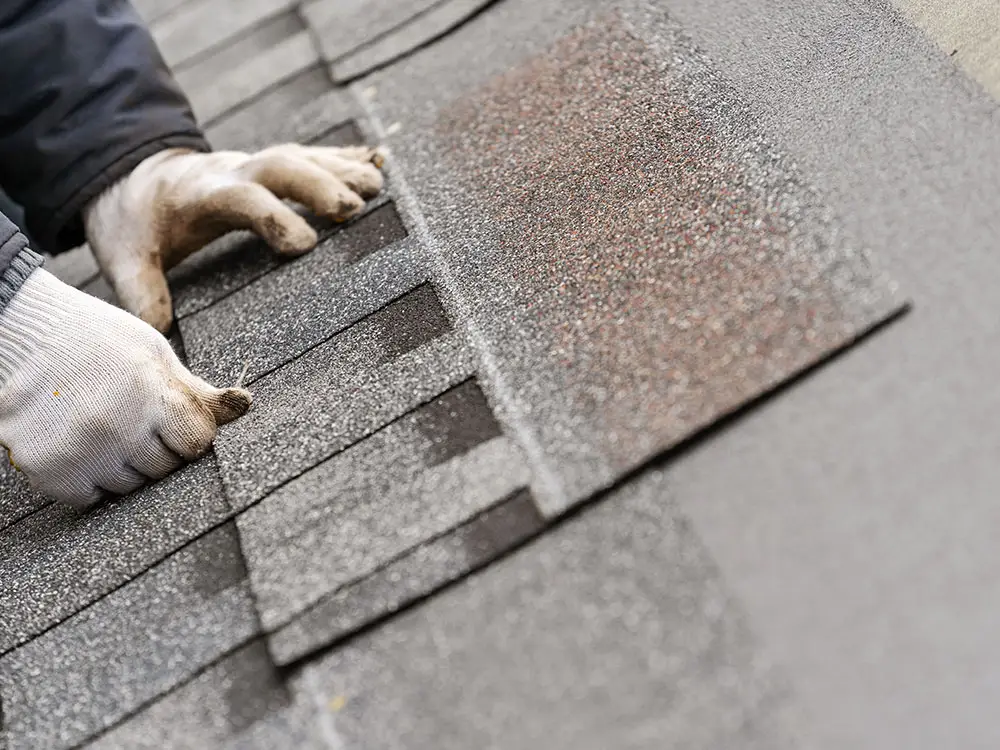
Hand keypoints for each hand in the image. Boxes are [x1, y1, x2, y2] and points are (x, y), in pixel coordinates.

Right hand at [0, 268, 250, 505]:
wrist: (23, 335)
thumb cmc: (102, 344)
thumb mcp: (156, 356)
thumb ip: (199, 392)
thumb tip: (248, 405)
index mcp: (150, 394)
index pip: (198, 443)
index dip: (189, 431)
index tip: (172, 417)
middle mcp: (115, 426)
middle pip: (165, 468)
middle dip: (157, 447)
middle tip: (130, 416)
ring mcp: (78, 452)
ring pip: (130, 486)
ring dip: (123, 465)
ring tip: (102, 425)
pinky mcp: (46, 470)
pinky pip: (90, 498)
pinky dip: (88, 479)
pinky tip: (80, 444)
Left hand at [83, 143, 385, 331]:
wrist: (132, 179)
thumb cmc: (135, 224)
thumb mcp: (123, 257)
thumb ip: (141, 291)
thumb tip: (158, 332)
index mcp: (201, 195)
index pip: (242, 198)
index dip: (273, 216)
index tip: (304, 245)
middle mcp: (232, 172)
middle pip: (281, 165)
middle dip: (319, 183)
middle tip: (356, 206)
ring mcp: (254, 166)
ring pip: (301, 157)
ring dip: (341, 168)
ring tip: (377, 185)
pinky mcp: (269, 168)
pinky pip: (311, 156)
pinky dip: (344, 157)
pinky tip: (378, 162)